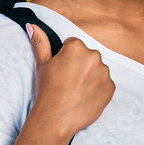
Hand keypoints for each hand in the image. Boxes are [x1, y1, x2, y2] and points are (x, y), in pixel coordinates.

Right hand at [26, 23, 114, 137]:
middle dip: (80, 65)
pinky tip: (85, 97)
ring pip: (97, 70)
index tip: (61, 71)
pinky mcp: (111, 88)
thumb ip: (40, 43)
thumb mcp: (42, 64)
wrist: (56, 118)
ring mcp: (104, 72)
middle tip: (67, 82)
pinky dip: (97, 89)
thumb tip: (32, 26)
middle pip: (87, 56)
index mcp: (77, 47)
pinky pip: (105, 84)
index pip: (73, 45)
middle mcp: (94, 56)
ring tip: (76, 91)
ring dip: (90, 77)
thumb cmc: (47, 90)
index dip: (65, 58)